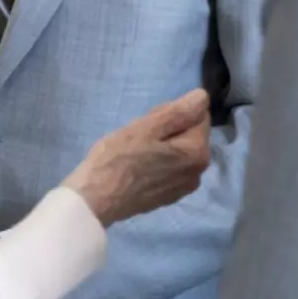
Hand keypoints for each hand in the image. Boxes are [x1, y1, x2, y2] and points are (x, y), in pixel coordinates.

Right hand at [63, 88, 211, 225]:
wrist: (94, 200)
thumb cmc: (117, 159)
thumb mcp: (146, 127)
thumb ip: (178, 111)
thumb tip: (203, 97)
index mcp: (198, 153)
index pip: (198, 114)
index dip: (173, 111)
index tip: (150, 121)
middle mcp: (198, 173)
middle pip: (189, 134)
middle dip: (168, 128)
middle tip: (139, 135)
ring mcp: (183, 188)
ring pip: (178, 150)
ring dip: (161, 144)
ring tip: (136, 151)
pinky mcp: (169, 197)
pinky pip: (170, 167)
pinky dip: (158, 161)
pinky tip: (137, 166)